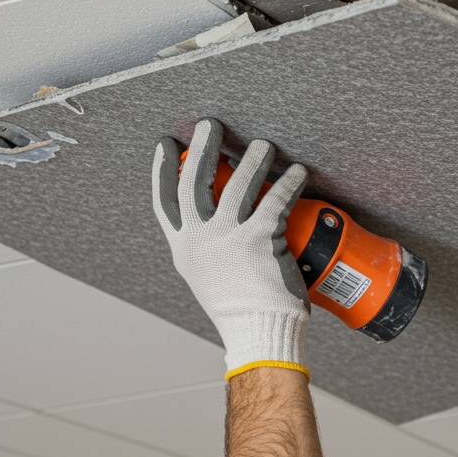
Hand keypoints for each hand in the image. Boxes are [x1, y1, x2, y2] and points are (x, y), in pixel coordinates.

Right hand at [152, 118, 310, 379]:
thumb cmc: (237, 307)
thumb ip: (204, 244)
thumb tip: (211, 215)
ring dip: (251, 158)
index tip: (165, 144)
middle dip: (202, 147)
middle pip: (194, 181)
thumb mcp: (206, 274)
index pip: (165, 200)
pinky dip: (288, 181)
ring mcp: (228, 237)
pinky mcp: (259, 238)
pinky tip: (296, 171)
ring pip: (237, 183)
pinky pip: (274, 199)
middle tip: (210, 124)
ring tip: (262, 144)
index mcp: (184, 247)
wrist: (257, 331)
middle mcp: (200, 239)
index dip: (162, 169)